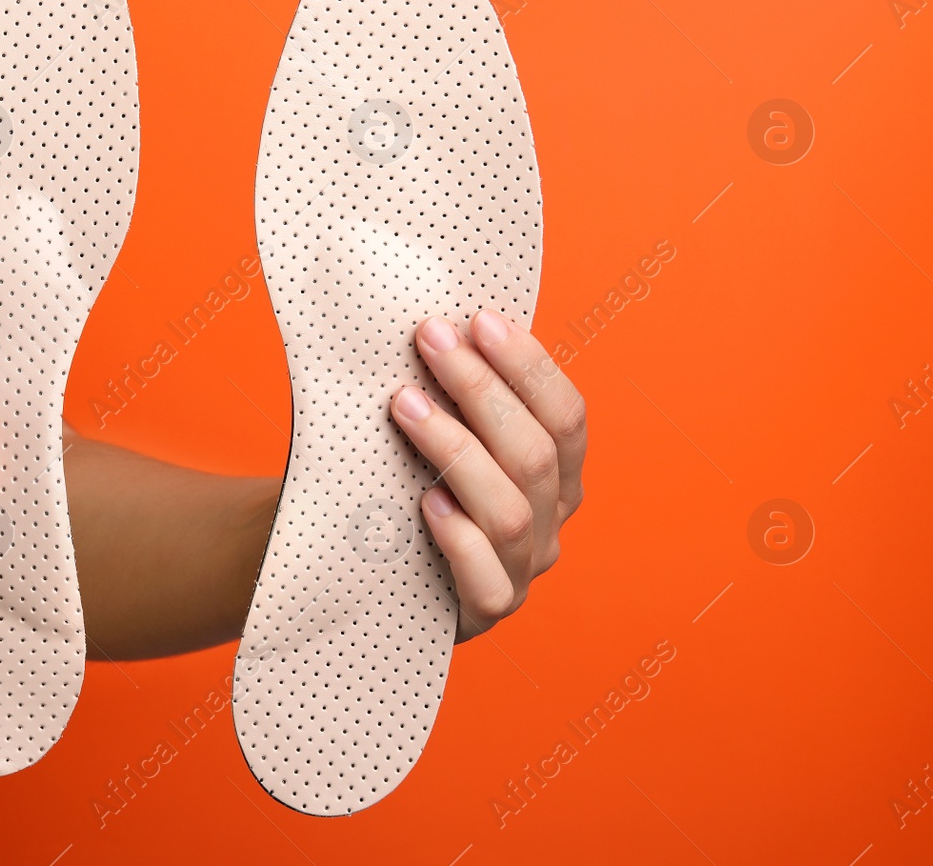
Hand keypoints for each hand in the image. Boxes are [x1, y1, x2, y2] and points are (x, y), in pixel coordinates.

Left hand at [390, 310, 586, 641]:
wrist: (364, 574)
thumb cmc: (402, 487)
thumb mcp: (436, 438)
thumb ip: (453, 395)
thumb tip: (433, 319)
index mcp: (557, 477)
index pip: (567, 416)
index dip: (530, 366)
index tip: (479, 319)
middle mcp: (550, 525)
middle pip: (536, 454)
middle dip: (482, 389)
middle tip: (430, 340)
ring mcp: (521, 573)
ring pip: (509, 511)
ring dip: (457, 449)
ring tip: (405, 405)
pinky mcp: (482, 614)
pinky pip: (485, 580)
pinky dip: (458, 538)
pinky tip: (424, 501)